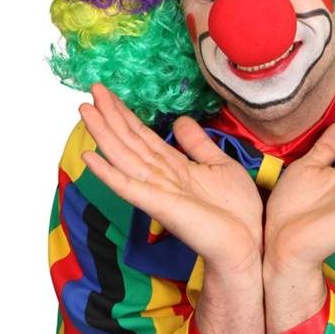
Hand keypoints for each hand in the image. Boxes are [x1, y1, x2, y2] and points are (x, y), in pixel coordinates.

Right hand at [78, 83, 263, 274]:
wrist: (249, 244)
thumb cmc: (237, 211)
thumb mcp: (220, 165)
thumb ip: (198, 144)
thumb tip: (180, 121)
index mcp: (174, 166)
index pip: (143, 136)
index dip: (125, 114)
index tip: (108, 94)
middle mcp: (161, 177)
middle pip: (129, 142)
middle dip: (110, 116)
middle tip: (91, 90)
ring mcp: (158, 192)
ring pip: (125, 157)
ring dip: (104, 134)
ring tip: (85, 110)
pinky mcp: (161, 207)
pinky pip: (130, 187)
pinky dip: (109, 174)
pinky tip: (91, 157)